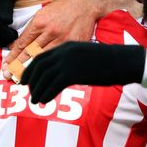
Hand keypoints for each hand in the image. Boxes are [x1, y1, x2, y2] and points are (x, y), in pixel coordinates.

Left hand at [2, 0, 100, 79]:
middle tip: (7, 75)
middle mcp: (50, 31)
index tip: (6, 66)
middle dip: (17, 66)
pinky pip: (57, 57)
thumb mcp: (42, 14)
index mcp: (40, 22)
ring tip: (20, 79)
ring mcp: (62, 39)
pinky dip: (49, 66)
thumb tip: (16, 45)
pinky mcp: (72, 44)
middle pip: (30, 53)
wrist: (84, 4)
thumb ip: (30, 30)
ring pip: (43, 58)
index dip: (12, 56)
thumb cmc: (62, 9)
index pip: (22, 43)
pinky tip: (42, 74)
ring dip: (31, 69)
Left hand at [21, 42, 144, 102]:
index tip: (26, 79)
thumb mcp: (83, 55)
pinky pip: (53, 85)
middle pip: (39, 67)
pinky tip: (44, 101)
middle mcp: (63, 52)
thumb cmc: (105, 61)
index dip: (31, 69)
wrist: (120, 61)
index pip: (41, 57)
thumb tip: (58, 74)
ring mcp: (67, 62)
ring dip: (37, 90)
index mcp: (65, 46)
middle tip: (28, 90)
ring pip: (44, 77)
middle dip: (31, 80)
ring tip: (35, 99)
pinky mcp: (72, 73)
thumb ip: (69, 61)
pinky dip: (46, 94)